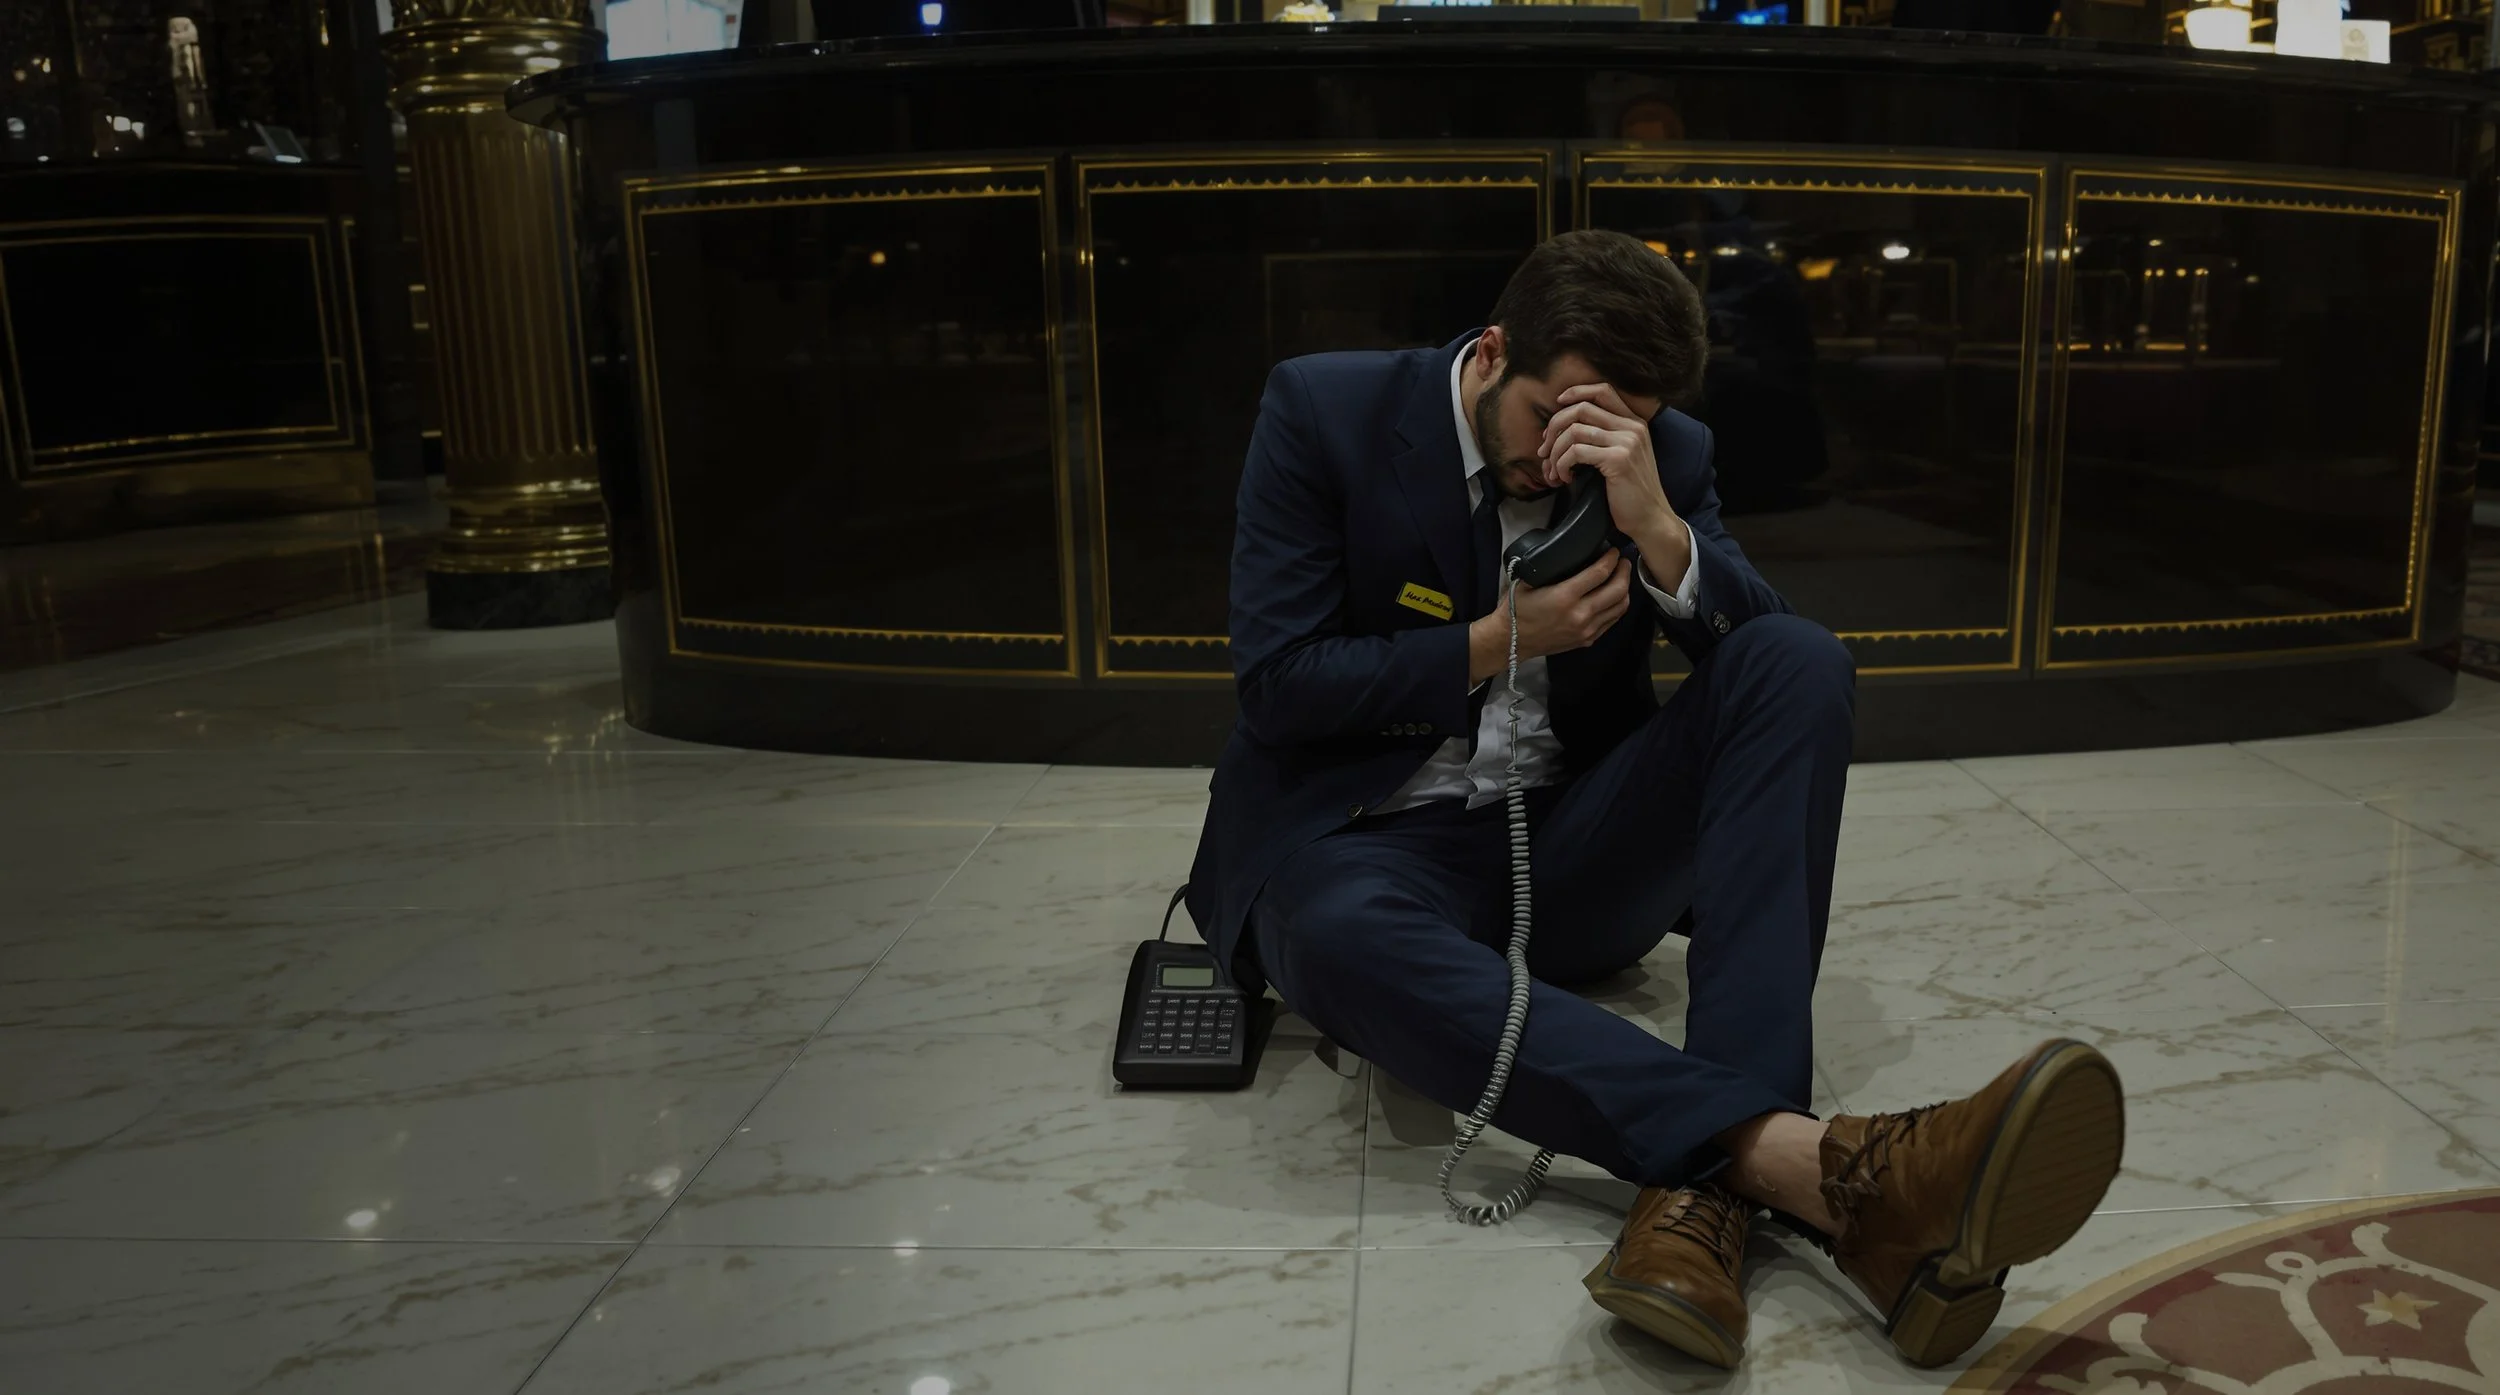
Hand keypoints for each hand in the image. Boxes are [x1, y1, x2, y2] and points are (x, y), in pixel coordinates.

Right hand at [1468, 549, 1632, 683]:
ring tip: (1621, 577)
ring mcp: (1586, 629)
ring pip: (1620, 607)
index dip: (1611, 558)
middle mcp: (1580, 614)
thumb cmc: (1517, 609)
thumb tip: (1573, 553)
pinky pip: (1612, 620)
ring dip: (1625, 589)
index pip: (1600, 573)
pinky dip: (1617, 606)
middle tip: (1623, 561)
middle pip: (1617, 589)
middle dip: (1624, 571)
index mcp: (1565, 596)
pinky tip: (1613, 597)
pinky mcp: (1588, 639)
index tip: (1613, 550)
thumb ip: (1553, 569)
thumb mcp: (1529, 581)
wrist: (1512, 642)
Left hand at [1537, 383, 1689, 579]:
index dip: (1575, 393)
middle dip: (1554, 427)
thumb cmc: (1630, 491)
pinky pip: (1576, 452)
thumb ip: (1603, 436)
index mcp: (1634, 422)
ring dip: (1555, 452)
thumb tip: (1561, 428)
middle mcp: (1632, 427)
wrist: (1650, 518)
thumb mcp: (1622, 456)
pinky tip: (1566, 478)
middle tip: (1545, 449)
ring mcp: (1627, 442)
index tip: (1557, 406)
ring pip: (1574, 431)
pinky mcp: (1618, 460)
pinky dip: (1562, 465)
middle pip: (1581, 408)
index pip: (1602, 390)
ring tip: (1554, 471)